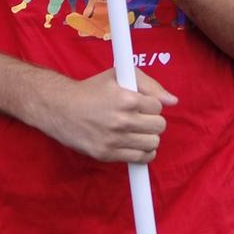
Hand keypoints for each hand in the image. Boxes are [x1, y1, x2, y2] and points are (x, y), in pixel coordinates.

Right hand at [31, 69, 176, 163]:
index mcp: (127, 99)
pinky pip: (139, 158)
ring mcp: (114, 139)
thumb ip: (150, 84)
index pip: (158, 107)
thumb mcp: (120, 75)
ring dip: (149, 137)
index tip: (141, 105)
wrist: (60, 108)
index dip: (151, 105)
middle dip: (153, 121)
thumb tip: (173, 101)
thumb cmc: (92, 90)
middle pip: (159, 126)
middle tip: (141, 119)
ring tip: (138, 132)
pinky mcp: (106, 154)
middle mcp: (121, 120)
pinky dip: (143, 153)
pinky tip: (135, 144)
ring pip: (153, 143)